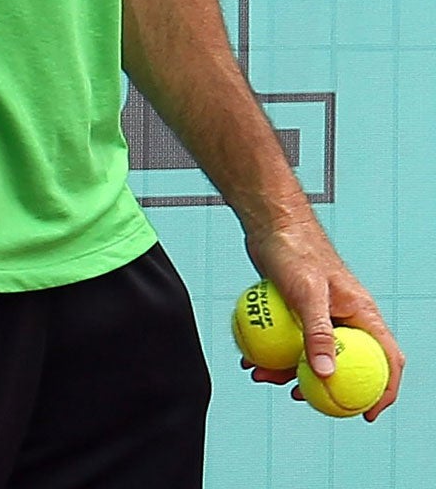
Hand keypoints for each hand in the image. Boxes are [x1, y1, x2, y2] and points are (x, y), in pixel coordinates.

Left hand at [244, 218, 405, 419]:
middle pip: (345, 362)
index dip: (383, 390)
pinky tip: (249, 359)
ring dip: (287, 369)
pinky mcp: (296, 309)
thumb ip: (318, 334)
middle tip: (299, 398)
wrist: (268, 222)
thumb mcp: (307, 294)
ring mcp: (320, 313)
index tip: (366, 414)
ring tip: (259, 375)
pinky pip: (288, 338)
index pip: (386, 359)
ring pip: (310, 352)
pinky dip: (272, 351)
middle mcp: (346, 316)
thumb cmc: (294, 249)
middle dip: (324, 386)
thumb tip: (326, 374)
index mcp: (363, 313)